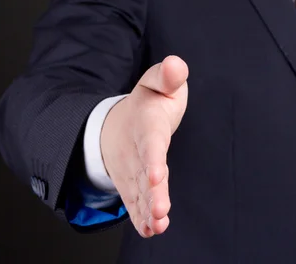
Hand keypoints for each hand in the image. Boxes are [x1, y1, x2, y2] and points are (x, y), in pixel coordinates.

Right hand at [101, 55, 188, 237]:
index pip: (151, 143)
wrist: (118, 123)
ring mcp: (132, 170)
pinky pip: (134, 202)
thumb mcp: (157, 82)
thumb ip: (168, 75)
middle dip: (152, 194)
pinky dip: (140, 217)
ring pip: (139, 192)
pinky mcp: (132, 184)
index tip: (157, 175)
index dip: (153, 159)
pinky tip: (151, 230)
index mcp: (146, 124)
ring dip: (147, 210)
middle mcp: (137, 151)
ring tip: (157, 226)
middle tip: (160, 212)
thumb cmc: (149, 103)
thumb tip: (176, 64)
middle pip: (144, 174)